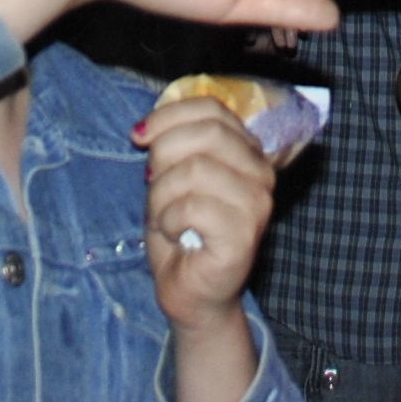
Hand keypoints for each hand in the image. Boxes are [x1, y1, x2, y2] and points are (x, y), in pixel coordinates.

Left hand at [137, 97, 279, 332]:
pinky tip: (175, 234)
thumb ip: (171, 146)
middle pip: (206, 133)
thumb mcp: (172, 177)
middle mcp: (261, 173)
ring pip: (195, 169)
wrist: (191, 293)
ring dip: (162, 195)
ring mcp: (258, 204)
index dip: (168, 116)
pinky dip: (169, 219)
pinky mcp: (244, 234)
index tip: (138, 136)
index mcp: (247, 151)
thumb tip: (144, 130)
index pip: (211, 108)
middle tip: (154, 187)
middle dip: (164, 156)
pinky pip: (193, 207)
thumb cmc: (181, 233)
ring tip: (165, 217)